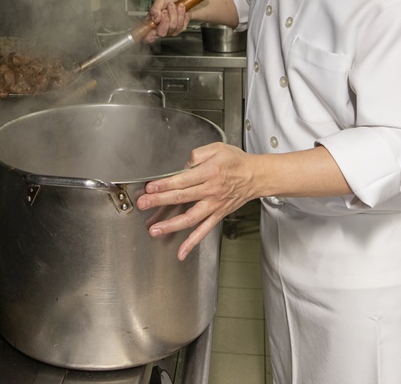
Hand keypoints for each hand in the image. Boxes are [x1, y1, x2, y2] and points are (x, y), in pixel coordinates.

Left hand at [136, 142, 259, 259]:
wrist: (256, 176)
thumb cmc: (236, 161)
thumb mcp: (218, 148)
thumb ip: (198, 154)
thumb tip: (183, 165)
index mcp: (210, 172)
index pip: (183, 180)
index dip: (165, 184)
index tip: (150, 188)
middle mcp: (211, 191)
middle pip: (182, 197)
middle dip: (160, 201)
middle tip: (143, 204)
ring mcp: (214, 205)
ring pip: (190, 218)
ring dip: (171, 225)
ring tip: (155, 230)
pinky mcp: (218, 215)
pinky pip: (204, 231)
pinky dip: (193, 242)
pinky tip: (181, 251)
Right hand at [143, 0, 189, 42]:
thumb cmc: (170, 0)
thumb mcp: (160, 0)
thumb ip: (155, 8)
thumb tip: (155, 18)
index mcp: (152, 23)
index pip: (148, 37)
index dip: (149, 36)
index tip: (153, 29)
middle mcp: (161, 29)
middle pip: (161, 33)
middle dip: (165, 19)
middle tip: (165, 10)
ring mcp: (171, 30)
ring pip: (172, 27)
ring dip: (174, 13)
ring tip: (173, 5)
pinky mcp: (180, 29)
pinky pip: (181, 24)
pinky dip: (181, 13)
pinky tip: (180, 8)